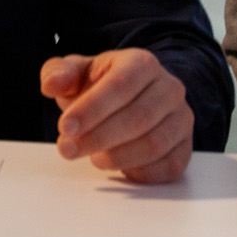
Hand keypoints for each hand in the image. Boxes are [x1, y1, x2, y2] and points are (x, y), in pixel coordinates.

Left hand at [39, 48, 193, 183]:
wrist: (131, 98)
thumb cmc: (99, 85)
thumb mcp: (75, 73)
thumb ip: (58, 73)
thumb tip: (51, 85)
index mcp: (141, 62)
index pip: (120, 84)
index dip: (92, 108)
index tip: (65, 127)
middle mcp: (169, 88)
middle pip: (138, 118)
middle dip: (98, 138)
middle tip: (68, 149)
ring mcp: (181, 118)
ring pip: (154, 144)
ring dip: (118, 157)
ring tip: (94, 157)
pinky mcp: (186, 147)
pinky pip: (170, 166)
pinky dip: (142, 173)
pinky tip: (119, 169)